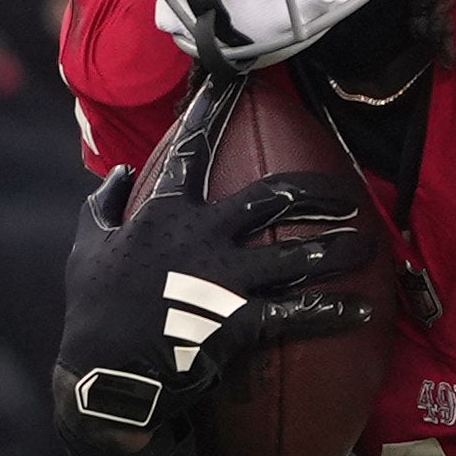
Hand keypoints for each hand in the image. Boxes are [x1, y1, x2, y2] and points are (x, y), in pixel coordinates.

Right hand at [55, 114, 380, 455]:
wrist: (105, 377)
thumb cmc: (92, 312)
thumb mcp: (86, 247)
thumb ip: (103, 204)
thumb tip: (119, 173)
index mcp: (164, 211)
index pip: (192, 145)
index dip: (212, 107)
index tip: (233, 78)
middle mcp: (202, 235)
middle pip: (273, 196)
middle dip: (317, 192)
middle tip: (345, 196)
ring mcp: (224, 279)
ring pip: (299, 253)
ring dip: (341, 249)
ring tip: (370, 247)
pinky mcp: (240, 321)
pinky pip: (299, 312)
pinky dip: (334, 311)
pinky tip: (363, 311)